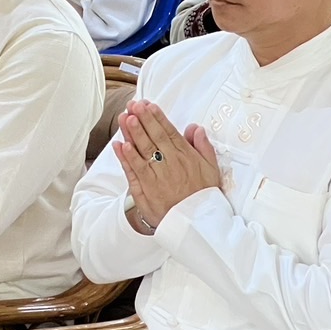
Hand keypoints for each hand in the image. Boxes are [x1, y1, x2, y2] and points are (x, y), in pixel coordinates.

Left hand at [115, 100, 220, 230]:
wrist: (196, 225)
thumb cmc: (203, 195)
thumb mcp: (211, 170)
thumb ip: (203, 147)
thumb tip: (195, 128)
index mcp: (186, 158)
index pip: (169, 133)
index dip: (157, 118)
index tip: (148, 104)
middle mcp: (170, 165)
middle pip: (154, 138)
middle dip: (143, 120)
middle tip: (133, 105)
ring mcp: (156, 177)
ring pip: (142, 152)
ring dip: (132, 134)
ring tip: (125, 118)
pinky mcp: (145, 190)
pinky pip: (134, 172)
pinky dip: (126, 158)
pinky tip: (119, 145)